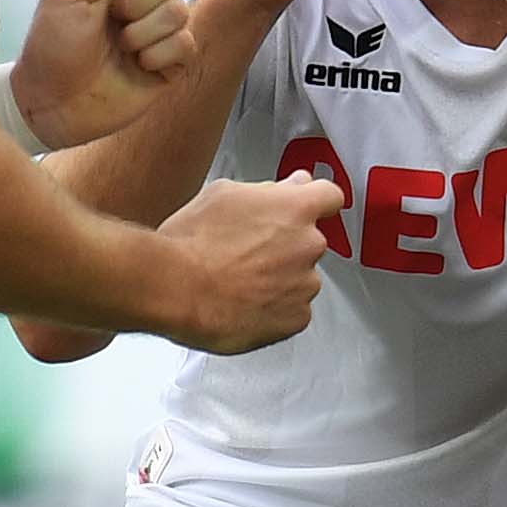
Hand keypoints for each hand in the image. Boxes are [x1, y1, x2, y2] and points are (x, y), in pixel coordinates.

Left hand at [9, 0, 191, 149]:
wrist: (51, 102)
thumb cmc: (51, 44)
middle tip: (113, 18)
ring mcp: (159, 29)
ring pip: (181, 11)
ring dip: (143, 32)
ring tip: (119, 48)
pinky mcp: (171, 62)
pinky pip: (186, 45)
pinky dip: (157, 55)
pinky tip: (136, 66)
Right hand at [158, 174, 340, 353]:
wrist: (176, 288)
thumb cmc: (191, 242)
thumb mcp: (223, 195)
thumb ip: (267, 190)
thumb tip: (288, 187)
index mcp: (296, 208)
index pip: (330, 196)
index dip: (315, 202)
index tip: (306, 208)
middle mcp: (309, 244)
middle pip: (310, 240)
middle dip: (287, 245)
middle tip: (249, 252)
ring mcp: (305, 284)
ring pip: (301, 278)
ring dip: (281, 279)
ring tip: (240, 282)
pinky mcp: (296, 319)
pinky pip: (293, 311)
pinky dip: (275, 310)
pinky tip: (245, 304)